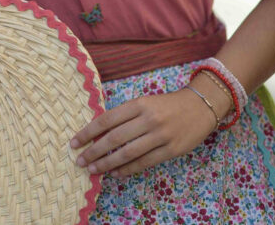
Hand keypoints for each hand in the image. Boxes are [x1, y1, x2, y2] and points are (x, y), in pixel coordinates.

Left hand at [70, 86, 219, 178]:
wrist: (200, 106)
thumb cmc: (167, 104)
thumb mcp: (145, 102)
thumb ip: (126, 116)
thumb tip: (100, 133)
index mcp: (139, 104)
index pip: (107, 120)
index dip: (89, 132)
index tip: (75, 142)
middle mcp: (148, 119)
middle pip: (114, 139)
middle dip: (94, 151)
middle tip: (80, 161)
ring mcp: (160, 135)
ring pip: (128, 153)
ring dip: (108, 164)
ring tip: (94, 170)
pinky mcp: (171, 150)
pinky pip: (145, 162)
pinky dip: (128, 169)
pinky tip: (116, 173)